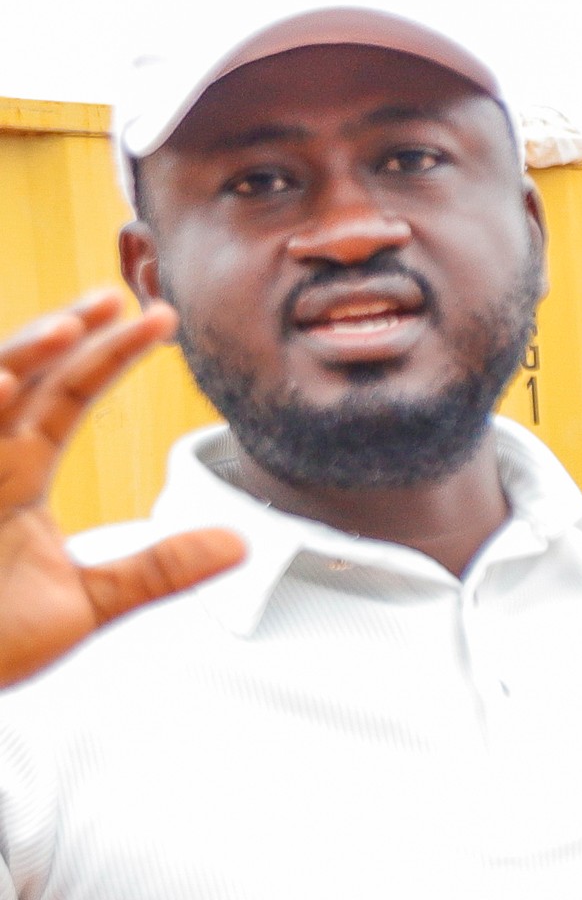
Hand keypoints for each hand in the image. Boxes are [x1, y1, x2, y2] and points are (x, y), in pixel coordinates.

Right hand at [0, 293, 247, 686]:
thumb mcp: (88, 603)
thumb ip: (159, 570)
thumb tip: (241, 544)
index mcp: (15, 474)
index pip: (64, 396)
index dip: (107, 355)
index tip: (159, 318)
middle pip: (18, 379)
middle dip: (62, 335)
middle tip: (116, 296)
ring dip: (14, 360)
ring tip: (65, 329)